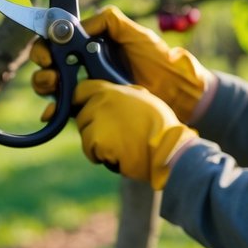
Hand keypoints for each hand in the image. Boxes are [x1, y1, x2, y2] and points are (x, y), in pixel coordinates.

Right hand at [30, 6, 212, 122]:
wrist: (175, 92)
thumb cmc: (158, 59)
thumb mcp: (136, 33)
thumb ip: (110, 21)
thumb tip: (80, 26)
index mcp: (91, 44)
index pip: (59, 40)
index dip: (47, 43)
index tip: (48, 49)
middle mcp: (84, 64)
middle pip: (49, 62)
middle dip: (43, 65)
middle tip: (51, 69)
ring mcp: (85, 86)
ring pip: (52, 84)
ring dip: (46, 84)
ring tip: (56, 86)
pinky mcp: (90, 107)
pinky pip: (65, 109)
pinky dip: (53, 111)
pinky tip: (53, 112)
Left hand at [71, 80, 197, 189]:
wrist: (167, 147)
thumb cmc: (161, 126)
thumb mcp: (144, 99)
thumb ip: (124, 95)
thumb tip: (112, 93)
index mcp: (112, 90)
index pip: (81, 90)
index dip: (80, 101)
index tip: (83, 109)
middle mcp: (101, 102)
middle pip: (81, 117)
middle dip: (92, 127)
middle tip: (114, 135)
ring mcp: (98, 121)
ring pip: (85, 135)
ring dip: (97, 144)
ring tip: (120, 146)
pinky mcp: (97, 140)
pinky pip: (90, 151)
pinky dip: (101, 157)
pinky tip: (119, 155)